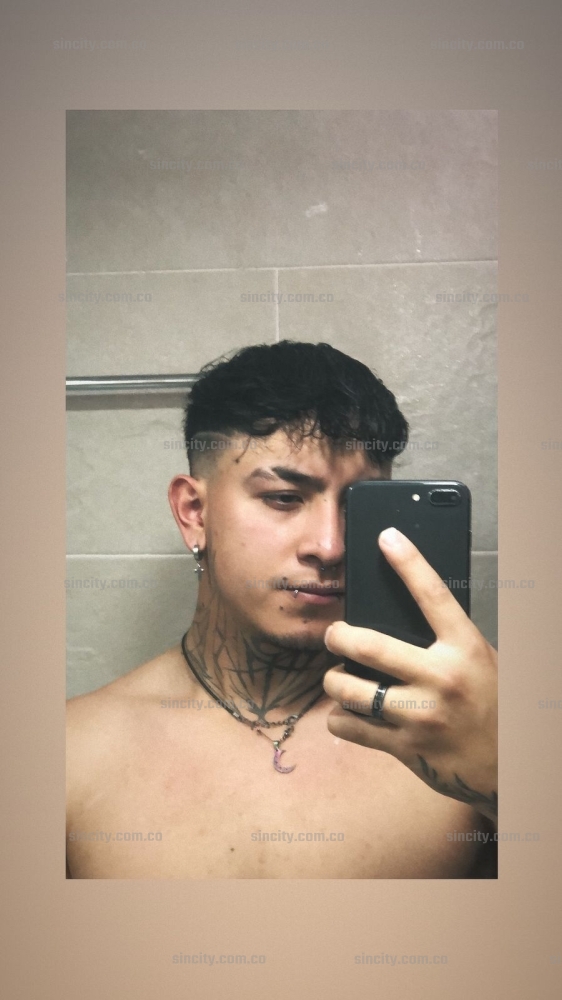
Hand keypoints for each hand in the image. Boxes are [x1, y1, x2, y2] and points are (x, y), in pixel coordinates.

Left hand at [322, 527, 497, 822]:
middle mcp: (441, 678)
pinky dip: (340, 718)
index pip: (433, 595)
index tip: (386, 537)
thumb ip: (445, 639)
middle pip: (369, 646)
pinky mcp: (405, 747)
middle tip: (333, 634)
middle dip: (338, 635)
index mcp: (464, 648)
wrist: (506, 765)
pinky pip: (350, 727)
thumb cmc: (490, 703)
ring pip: (350, 690)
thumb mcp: (478, 659)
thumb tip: (403, 609)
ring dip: (334, 681)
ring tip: (338, 678)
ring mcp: (420, 714)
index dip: (408, 561)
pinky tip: (346, 713)